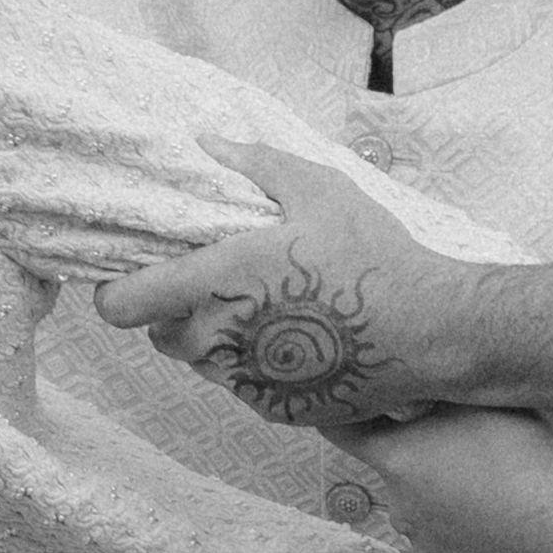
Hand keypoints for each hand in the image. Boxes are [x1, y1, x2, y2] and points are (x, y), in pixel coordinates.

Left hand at [90, 139, 474, 425]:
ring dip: (216, 341)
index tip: (138, 276)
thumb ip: (255, 164)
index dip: (118, 291)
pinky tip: (298, 340)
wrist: (434, 330)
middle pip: (162, 335)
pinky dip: (256, 368)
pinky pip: (245, 388)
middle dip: (177, 312)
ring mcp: (248, 382)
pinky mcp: (277, 411)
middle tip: (219, 285)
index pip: (121, 305)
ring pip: (203, 364)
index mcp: (217, 283)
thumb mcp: (318, 190)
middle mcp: (221, 339)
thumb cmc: (374, 255)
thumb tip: (205, 141)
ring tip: (265, 309)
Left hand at [328, 408, 552, 552]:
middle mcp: (396, 504)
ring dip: (443, 489)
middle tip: (464, 439)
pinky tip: (503, 511)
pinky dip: (466, 522)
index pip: (339, 428)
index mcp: (394, 458)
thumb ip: (438, 390)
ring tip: (493, 480)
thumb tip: (413, 380)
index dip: (340, 409)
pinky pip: (449, 534)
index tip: (347, 397)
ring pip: (423, 502)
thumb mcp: (481, 401)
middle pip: (395, 464)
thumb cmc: (525, 456)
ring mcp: (423, 540)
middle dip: (419, 449)